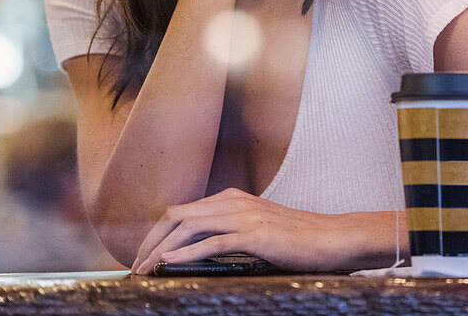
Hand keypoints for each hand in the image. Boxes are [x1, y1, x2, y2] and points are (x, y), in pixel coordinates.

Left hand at [131, 188, 341, 273]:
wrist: (330, 237)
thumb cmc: (298, 238)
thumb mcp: (258, 228)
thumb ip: (231, 230)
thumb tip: (200, 249)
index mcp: (234, 198)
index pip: (183, 210)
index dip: (158, 231)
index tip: (145, 254)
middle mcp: (235, 201)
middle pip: (177, 215)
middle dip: (151, 240)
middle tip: (137, 265)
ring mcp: (244, 216)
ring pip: (188, 226)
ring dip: (162, 249)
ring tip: (146, 270)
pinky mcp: (254, 234)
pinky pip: (212, 242)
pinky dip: (186, 253)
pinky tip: (171, 264)